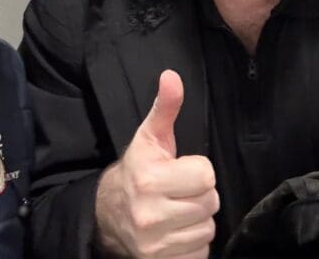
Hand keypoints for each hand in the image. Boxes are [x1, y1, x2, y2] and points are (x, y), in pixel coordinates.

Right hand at [94, 70, 218, 257]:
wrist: (107, 214)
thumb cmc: (137, 170)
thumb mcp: (150, 137)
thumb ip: (165, 107)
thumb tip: (171, 76)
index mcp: (149, 180)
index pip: (206, 175)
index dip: (198, 170)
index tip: (181, 170)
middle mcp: (150, 216)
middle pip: (210, 202)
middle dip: (200, 194)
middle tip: (180, 190)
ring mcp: (155, 245)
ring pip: (208, 228)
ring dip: (198, 219)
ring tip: (178, 209)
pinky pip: (201, 252)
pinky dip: (194, 242)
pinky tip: (177, 231)